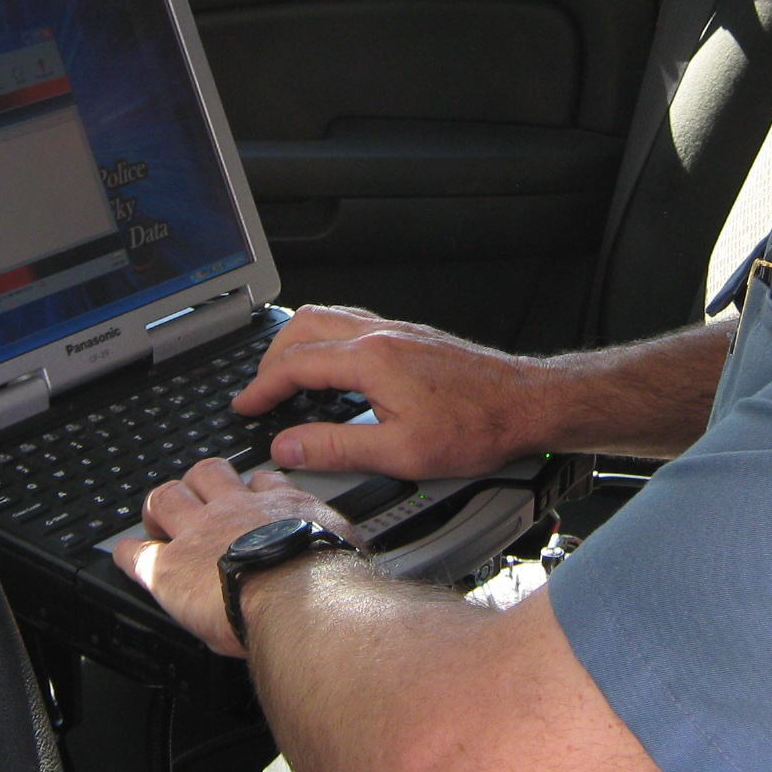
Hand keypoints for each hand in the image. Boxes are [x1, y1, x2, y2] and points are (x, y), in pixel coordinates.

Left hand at [112, 457, 360, 656]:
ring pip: (166, 497)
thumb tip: (346, 556)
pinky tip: (125, 555)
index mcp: (280, 508)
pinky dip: (127, 552)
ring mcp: (198, 534)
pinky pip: (135, 552)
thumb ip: (334, 543)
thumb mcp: (343, 549)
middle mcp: (235, 511)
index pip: (260, 483)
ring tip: (157, 519)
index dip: (248, 488)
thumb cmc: (327, 583)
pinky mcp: (169, 567)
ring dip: (160, 506)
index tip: (246, 496)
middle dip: (197, 484)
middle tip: (193, 500)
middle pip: (207, 474)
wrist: (299, 598)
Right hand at [231, 305, 556, 480]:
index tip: (245, 405)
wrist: (526, 404)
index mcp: (372, 360)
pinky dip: (326, 342)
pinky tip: (333, 369)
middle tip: (259, 390)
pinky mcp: (411, 336)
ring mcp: (397, 331)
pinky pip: (352, 324)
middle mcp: (381, 334)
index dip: (262, 386)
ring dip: (298, 345)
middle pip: (304, 327)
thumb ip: (336, 449)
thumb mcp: (400, 453)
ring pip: (328, 318)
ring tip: (287, 377)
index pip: (296, 364)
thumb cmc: (477, 426)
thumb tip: (288, 448)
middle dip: (271, 357)